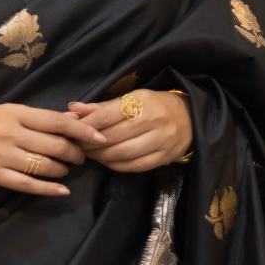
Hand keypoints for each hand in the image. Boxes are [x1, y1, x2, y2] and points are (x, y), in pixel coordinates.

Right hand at [0, 103, 96, 195]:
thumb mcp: (7, 113)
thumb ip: (39, 119)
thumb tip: (73, 119)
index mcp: (15, 113)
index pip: (57, 121)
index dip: (82, 131)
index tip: (99, 137)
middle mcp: (10, 133)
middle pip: (55, 146)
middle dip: (75, 154)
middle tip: (80, 158)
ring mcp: (2, 155)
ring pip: (44, 166)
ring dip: (62, 171)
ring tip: (65, 170)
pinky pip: (28, 185)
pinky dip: (49, 189)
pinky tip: (62, 191)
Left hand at [68, 88, 191, 172]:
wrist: (191, 118)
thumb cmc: (155, 105)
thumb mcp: (131, 99)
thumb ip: (102, 107)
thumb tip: (73, 110)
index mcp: (143, 101)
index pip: (106, 116)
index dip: (86, 126)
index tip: (72, 131)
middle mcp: (154, 120)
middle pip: (112, 137)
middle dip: (90, 144)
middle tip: (77, 146)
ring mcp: (162, 140)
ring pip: (122, 154)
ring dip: (101, 157)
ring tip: (91, 154)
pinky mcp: (165, 157)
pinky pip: (134, 166)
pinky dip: (116, 165)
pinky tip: (107, 161)